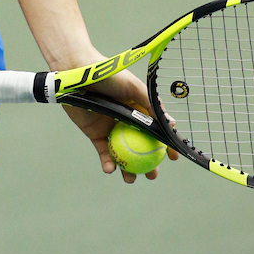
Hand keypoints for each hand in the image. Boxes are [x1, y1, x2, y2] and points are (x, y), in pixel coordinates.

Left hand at [60, 60, 178, 182]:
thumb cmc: (108, 76)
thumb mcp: (133, 87)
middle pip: (141, 147)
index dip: (165, 145)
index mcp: (139, 109)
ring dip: (128, 169)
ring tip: (130, 179)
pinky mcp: (96, 134)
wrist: (79, 75)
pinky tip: (111, 169)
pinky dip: (108, 163)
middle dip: (148, 164)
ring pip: (124, 154)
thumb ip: (151, 104)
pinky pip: (104, 153)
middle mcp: (127, 121)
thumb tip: (171, 123)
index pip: (156, 130)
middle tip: (152, 175)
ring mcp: (112, 129)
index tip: (173, 158)